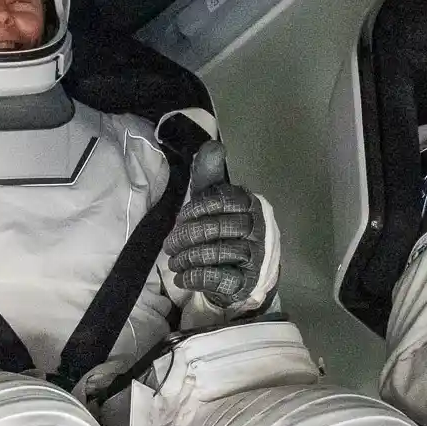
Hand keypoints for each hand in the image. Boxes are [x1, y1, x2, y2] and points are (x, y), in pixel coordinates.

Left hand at [164, 141, 278, 314]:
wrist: (246, 273)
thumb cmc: (225, 230)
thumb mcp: (216, 201)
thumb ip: (211, 175)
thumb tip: (214, 144)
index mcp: (250, 204)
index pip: (221, 200)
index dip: (196, 209)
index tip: (180, 218)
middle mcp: (257, 228)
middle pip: (216, 228)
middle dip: (186, 237)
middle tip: (169, 245)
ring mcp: (256, 256)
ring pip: (217, 253)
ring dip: (187, 258)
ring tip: (173, 262)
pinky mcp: (248, 281)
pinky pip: (219, 277)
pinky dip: (196, 277)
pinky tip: (183, 278)